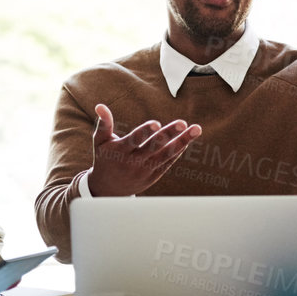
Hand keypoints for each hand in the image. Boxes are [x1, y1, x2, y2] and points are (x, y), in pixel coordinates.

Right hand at [86, 104, 201, 195]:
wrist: (108, 189)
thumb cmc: (105, 158)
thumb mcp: (99, 142)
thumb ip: (103, 124)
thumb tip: (100, 106)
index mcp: (120, 151)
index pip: (134, 140)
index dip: (145, 132)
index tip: (156, 123)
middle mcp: (134, 162)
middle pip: (154, 147)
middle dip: (169, 134)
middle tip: (183, 123)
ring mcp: (145, 170)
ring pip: (166, 155)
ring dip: (182, 141)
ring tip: (196, 129)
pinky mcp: (154, 176)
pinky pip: (168, 162)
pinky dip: (178, 150)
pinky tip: (188, 139)